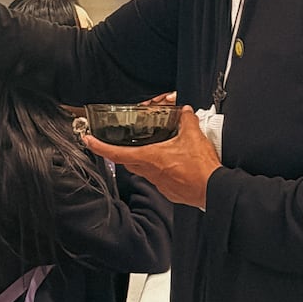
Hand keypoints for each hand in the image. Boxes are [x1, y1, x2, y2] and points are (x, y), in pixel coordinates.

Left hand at [83, 106, 220, 207]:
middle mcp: (150, 171)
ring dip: (141, 160)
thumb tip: (184, 111)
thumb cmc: (201, 168)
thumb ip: (186, 120)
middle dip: (119, 152)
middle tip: (114, 144)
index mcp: (151, 157)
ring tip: (148, 150)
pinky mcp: (168, 190)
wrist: (213, 189)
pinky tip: (168, 164)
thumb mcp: (193, 136)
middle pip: (127, 162)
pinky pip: (157, 178)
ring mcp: (158, 183)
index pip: (117, 153)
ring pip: (142, 170)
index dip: (100, 146)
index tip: (89, 141)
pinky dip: (158, 169)